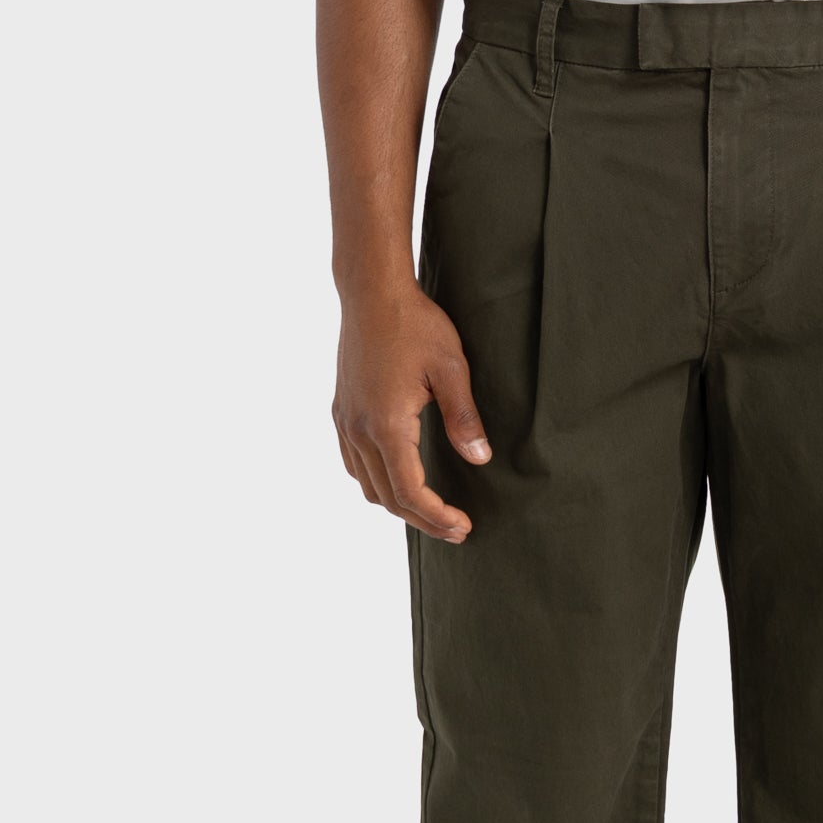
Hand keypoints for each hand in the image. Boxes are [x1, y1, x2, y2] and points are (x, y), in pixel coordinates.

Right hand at [333, 279, 490, 541]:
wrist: (372, 293)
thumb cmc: (416, 325)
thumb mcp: (451, 369)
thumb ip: (464, 418)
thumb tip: (480, 459)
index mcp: (386, 424)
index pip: (410, 491)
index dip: (437, 516)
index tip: (463, 527)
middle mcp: (359, 430)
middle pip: (387, 497)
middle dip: (422, 519)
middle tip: (456, 529)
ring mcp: (345, 421)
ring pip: (366, 484)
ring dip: (397, 504)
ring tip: (431, 510)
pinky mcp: (341, 411)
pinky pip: (353, 463)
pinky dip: (376, 481)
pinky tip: (398, 477)